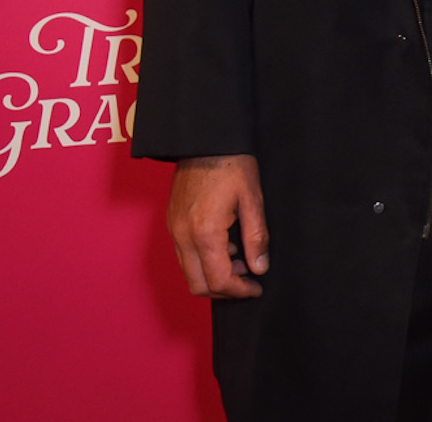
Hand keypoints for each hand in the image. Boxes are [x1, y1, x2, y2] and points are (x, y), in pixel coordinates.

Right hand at [167, 154, 267, 298]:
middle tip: (247, 280)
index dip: (240, 291)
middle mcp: (183, 236)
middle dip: (224, 290)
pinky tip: (224, 245)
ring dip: (212, 276)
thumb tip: (259, 268)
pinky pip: (184, 256)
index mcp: (205, 232)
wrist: (205, 140)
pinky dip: (203, 261)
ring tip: (239, 259)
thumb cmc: (231, 164)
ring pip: (188, 273)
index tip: (256, 287)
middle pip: (197, 285)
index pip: (219, 281)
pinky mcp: (172, 223)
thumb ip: (256, 237)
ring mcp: (174, 230)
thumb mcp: (252, 199)